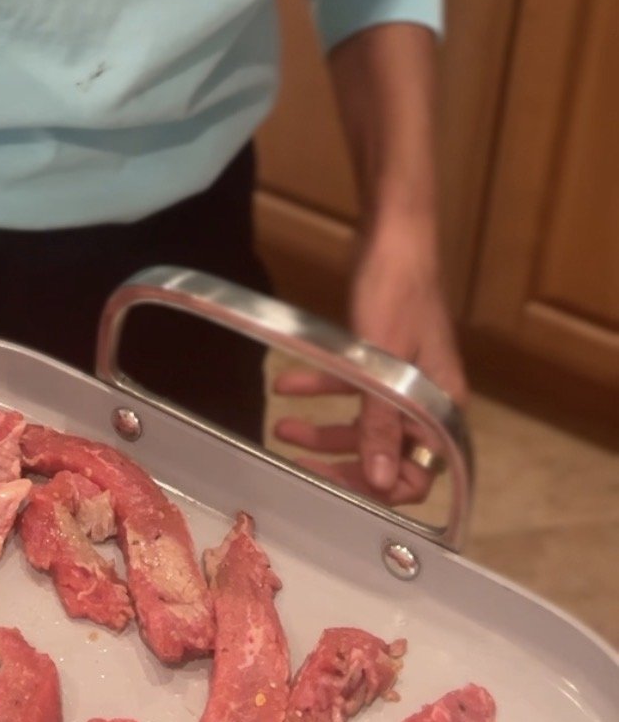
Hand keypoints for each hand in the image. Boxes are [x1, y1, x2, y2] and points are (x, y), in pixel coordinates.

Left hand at [272, 217, 467, 507]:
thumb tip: (378, 481)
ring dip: (324, 428)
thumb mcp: (383, 363)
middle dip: (340, 459)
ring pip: (363, 423)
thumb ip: (379, 424)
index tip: (335, 488)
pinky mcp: (380, 358)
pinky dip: (322, 387)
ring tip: (281, 426)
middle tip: (298, 463)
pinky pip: (352, 386)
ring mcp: (402, 379)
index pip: (419, 474)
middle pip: (385, 453)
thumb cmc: (396, 294)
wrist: (393, 234)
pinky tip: (287, 385)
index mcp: (440, 408)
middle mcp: (425, 401)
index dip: (379, 487)